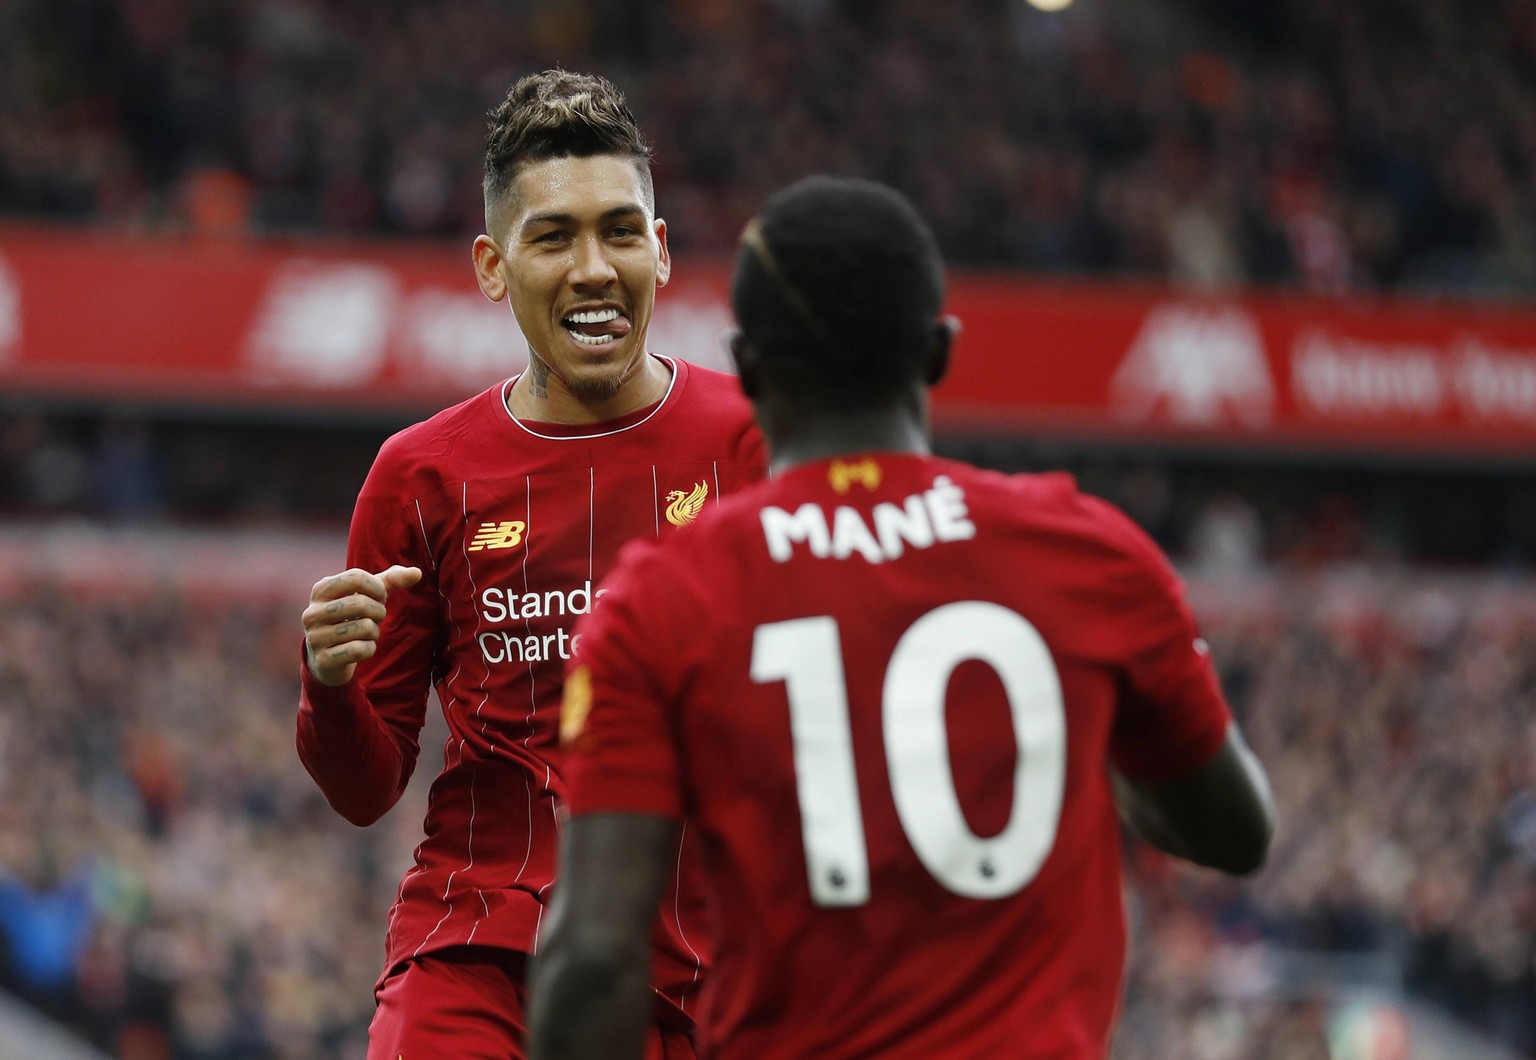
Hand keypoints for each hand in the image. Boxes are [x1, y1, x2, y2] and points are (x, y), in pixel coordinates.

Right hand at [302, 565, 422, 685]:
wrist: (328, 659)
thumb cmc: (352, 618)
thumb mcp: (368, 595)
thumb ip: (391, 580)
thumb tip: (417, 573)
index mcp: (321, 590)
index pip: (355, 577)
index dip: (376, 587)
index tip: (379, 596)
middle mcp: (312, 612)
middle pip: (360, 603)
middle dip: (379, 612)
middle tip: (376, 618)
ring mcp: (315, 637)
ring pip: (364, 628)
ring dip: (374, 632)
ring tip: (365, 634)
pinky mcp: (323, 660)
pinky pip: (360, 650)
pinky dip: (369, 649)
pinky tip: (361, 649)